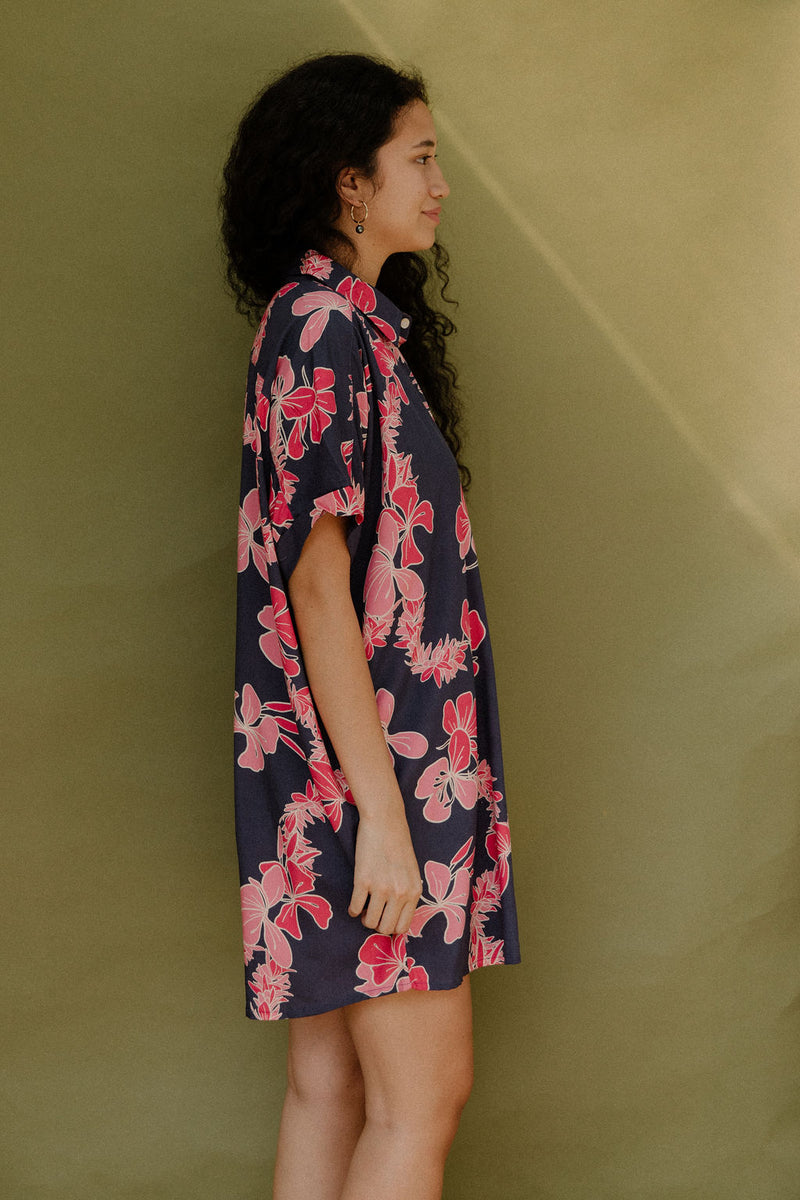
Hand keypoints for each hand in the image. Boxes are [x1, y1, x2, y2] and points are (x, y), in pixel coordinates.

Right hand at [348, 809, 422, 936]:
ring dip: (364, 917)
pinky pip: (355, 907)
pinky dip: (353, 909)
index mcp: (414, 891)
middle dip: (377, 925)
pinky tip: (354, 903)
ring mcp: (381, 887)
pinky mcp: (363, 880)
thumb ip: (407, 893)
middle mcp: (399, 893)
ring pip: (369, 921)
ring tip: (364, 908)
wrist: (385, 821)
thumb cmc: (398, 844)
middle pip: (386, 928)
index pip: (403, 927)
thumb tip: (396, 916)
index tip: (385, 920)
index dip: (391, 927)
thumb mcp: (411, 872)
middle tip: (373, 915)